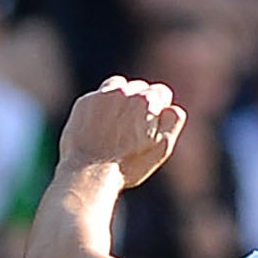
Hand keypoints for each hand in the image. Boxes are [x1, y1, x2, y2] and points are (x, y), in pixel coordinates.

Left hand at [59, 76, 186, 188]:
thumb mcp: (163, 147)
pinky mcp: (84, 102)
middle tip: (136, 128)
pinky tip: (101, 127)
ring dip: (122, 99)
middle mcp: (124, 92)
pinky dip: (102, 107)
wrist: (90, 171)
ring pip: (119, 87)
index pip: (162, 92)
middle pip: (140, 88)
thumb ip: (173, 122)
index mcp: (148, 101)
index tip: (154, 124)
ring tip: (119, 124)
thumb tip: (172, 108)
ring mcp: (102, 96)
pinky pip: (98, 97)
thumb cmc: (129, 163)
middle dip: (141, 102)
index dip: (161, 109)